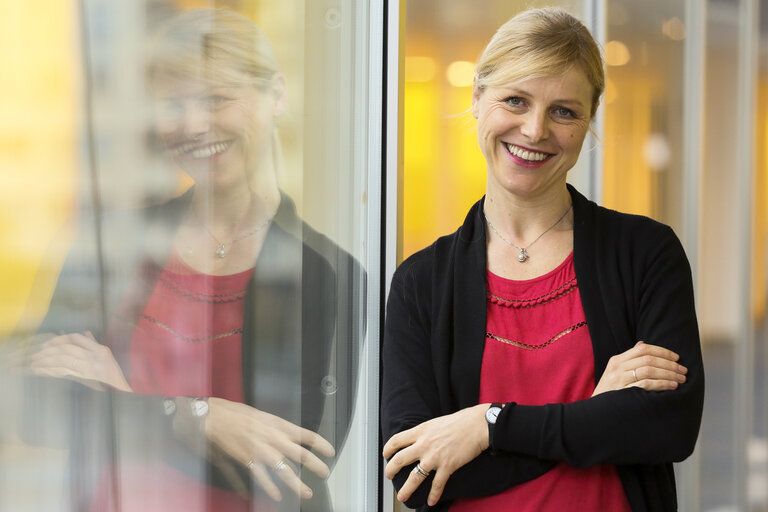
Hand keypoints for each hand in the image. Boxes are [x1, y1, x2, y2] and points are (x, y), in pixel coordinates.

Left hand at [26, 332, 131, 391]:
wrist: (119, 388)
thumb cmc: (114, 371)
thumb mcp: (107, 354)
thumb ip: (94, 343)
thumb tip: (85, 333)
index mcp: (99, 349)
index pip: (76, 338)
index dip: (60, 338)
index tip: (48, 343)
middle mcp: (93, 356)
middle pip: (67, 349)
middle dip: (50, 350)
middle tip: (37, 353)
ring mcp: (88, 367)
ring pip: (63, 360)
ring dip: (47, 361)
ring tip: (35, 362)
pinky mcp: (83, 377)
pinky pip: (64, 372)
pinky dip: (50, 371)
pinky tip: (41, 371)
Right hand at [205, 398, 334, 501]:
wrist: (213, 418)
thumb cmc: (235, 413)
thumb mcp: (261, 415)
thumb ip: (275, 428)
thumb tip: (286, 435)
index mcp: (278, 424)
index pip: (307, 434)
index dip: (321, 444)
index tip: (330, 451)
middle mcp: (273, 438)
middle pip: (301, 454)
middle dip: (316, 465)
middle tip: (324, 473)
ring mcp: (261, 451)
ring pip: (285, 471)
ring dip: (297, 484)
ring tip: (306, 492)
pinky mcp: (248, 461)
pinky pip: (263, 478)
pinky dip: (270, 489)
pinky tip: (277, 496)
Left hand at [382, 404, 488, 506]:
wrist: (477, 425)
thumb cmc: (460, 422)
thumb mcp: (435, 423)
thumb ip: (425, 432)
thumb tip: (418, 440)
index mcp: (421, 431)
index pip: (397, 440)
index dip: (388, 449)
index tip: (385, 455)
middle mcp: (424, 444)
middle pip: (400, 459)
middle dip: (390, 470)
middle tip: (389, 476)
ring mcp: (435, 457)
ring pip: (414, 476)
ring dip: (406, 489)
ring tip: (402, 496)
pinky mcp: (447, 466)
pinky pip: (437, 484)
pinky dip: (433, 495)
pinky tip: (431, 501)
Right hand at [592, 341, 686, 396]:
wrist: (596, 412)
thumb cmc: (609, 393)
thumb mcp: (615, 372)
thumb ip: (629, 359)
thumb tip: (643, 344)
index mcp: (617, 360)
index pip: (643, 349)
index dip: (662, 351)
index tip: (676, 358)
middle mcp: (617, 367)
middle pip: (648, 359)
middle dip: (669, 364)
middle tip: (683, 370)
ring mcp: (619, 379)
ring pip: (649, 370)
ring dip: (669, 373)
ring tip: (681, 379)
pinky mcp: (624, 392)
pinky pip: (647, 384)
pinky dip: (662, 384)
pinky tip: (672, 386)